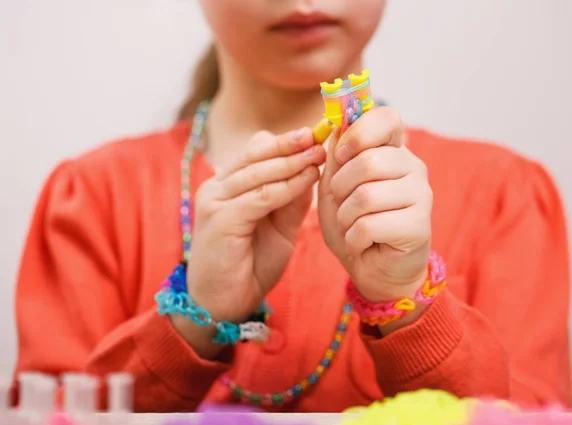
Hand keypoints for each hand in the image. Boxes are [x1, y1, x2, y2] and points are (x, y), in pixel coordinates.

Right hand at [173, 128, 325, 355]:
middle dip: (292, 144)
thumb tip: (313, 169)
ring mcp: (214, 201)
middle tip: (322, 133)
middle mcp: (216, 187)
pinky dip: (286, 186)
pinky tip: (308, 178)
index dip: (287, 141)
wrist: (223, 303)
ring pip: (259, 172)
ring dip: (292, 161)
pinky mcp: (220, 218)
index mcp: (227, 185)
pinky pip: (260, 196)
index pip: (256, 151)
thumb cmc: (250, 264)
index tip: (319, 132)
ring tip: (320, 152)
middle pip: (257, 154)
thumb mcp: (279, 227)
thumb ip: (291, 199)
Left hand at [318, 107, 431, 303]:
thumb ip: (336, 157)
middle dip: (340, 188)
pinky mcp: (420, 225)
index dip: (357, 133)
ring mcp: (421, 195)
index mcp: (393, 150)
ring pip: (365, 195)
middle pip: (367, 161)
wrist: (372, 270)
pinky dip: (354, 238)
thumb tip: (338, 125)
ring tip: (351, 226)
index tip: (340, 157)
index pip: (386, 117)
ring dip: (345, 216)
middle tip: (342, 205)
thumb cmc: (353, 224)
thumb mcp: (334, 187)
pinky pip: (370, 224)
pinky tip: (361, 243)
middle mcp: (413, 167)